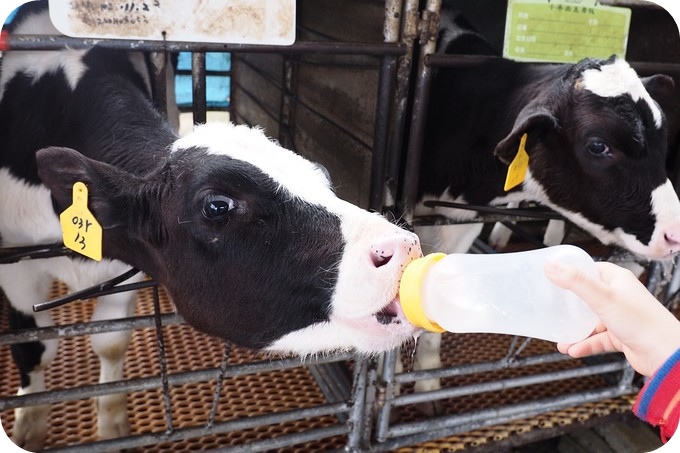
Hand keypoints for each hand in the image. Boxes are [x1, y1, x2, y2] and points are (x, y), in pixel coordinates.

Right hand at [544, 260, 679, 376]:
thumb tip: (550, 266)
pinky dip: (585, 345)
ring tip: (560, 338)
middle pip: (588, 296)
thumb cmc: (641, 322)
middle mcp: (619, 297)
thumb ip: (575, 281)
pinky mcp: (622, 337)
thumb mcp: (602, 297)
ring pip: (591, 321)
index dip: (572, 273)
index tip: (552, 277)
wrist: (665, 354)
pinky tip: (573, 350)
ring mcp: (621, 318)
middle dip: (569, 305)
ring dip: (575, 330)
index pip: (590, 270)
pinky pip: (598, 340)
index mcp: (618, 280)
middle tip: (552, 307)